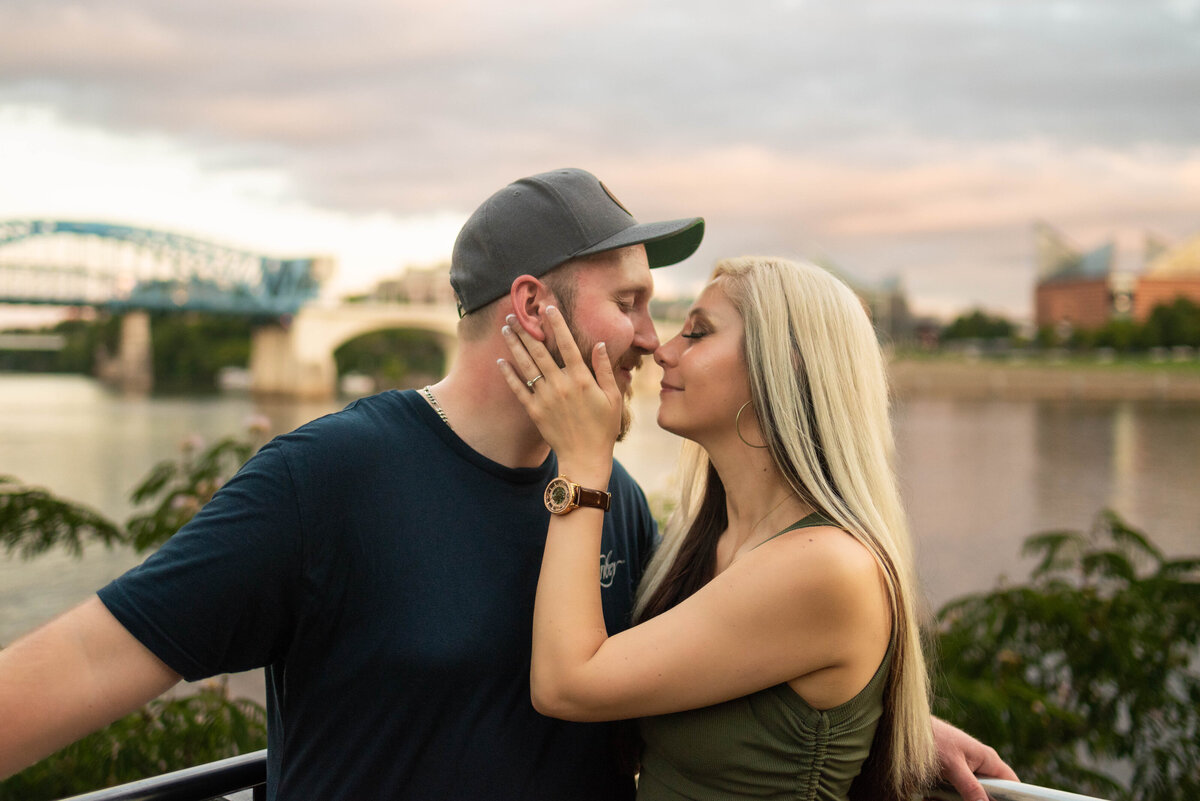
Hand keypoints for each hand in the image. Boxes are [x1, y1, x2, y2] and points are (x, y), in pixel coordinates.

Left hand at [498, 306, 621, 471]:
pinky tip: (501, 360)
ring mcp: (545, 398)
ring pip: (526, 365)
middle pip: (539, 350)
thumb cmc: (603, 428)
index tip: (548, 308)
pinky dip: (508, 374)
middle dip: (526, 330)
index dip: (557, 324)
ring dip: (515, 345)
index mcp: (581, 379)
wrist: (585, 457)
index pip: (567, 344)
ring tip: (506, 328)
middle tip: (514, 314)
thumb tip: (599, 344)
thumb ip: (604, 369)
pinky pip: (518, 388)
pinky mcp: (534, 411)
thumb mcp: (613, 397)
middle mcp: (560, 384)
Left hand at [932, 717, 1018, 800]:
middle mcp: (981, 765)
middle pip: (990, 794)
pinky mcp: (952, 775)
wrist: (908, 727)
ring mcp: (966, 770)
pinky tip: (931, 796)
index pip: (1012, 784)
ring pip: (970, 796)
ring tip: (939, 796)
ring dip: (955, 800)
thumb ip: (971, 787)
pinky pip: (954, 793)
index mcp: (988, 759)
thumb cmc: (933, 738)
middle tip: (960, 798)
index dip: (1015, 798)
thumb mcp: (953, 766)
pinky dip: (945, 797)